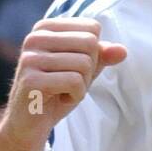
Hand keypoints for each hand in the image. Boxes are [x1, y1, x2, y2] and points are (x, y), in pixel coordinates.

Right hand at [0, 17, 126, 150]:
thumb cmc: (57, 91)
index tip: (73, 67)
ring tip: (62, 91)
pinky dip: (75, 96)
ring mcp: (30, 58)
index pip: (92, 29)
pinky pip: (75, 82)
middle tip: (69, 82)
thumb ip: (102, 56)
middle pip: (90, 44)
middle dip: (89, 69)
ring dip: (82, 85)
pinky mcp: (31, 80)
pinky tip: (59, 99)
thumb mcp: (83, 70)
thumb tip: (122, 50)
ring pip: (84, 64)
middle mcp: (35, 37)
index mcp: (46, 27)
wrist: (29, 123)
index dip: (93, 53)